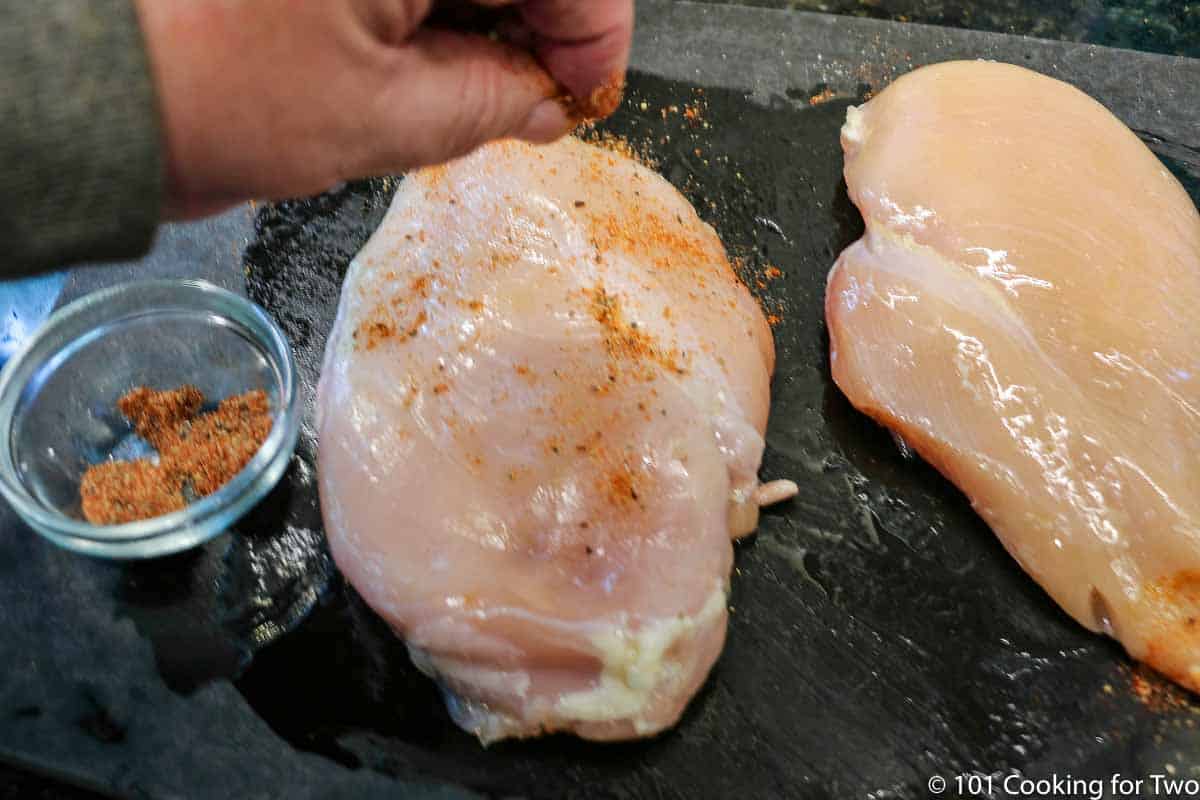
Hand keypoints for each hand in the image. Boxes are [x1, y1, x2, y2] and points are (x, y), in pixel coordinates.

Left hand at [134, 0, 633, 218]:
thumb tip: (548, 103)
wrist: (94, 83)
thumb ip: (493, 103)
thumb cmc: (212, 93)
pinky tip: (428, 47)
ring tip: (473, 81)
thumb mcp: (384, 117)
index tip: (581, 98)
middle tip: (533, 99)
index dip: (592, 39)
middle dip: (539, 23)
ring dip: (486, 11)